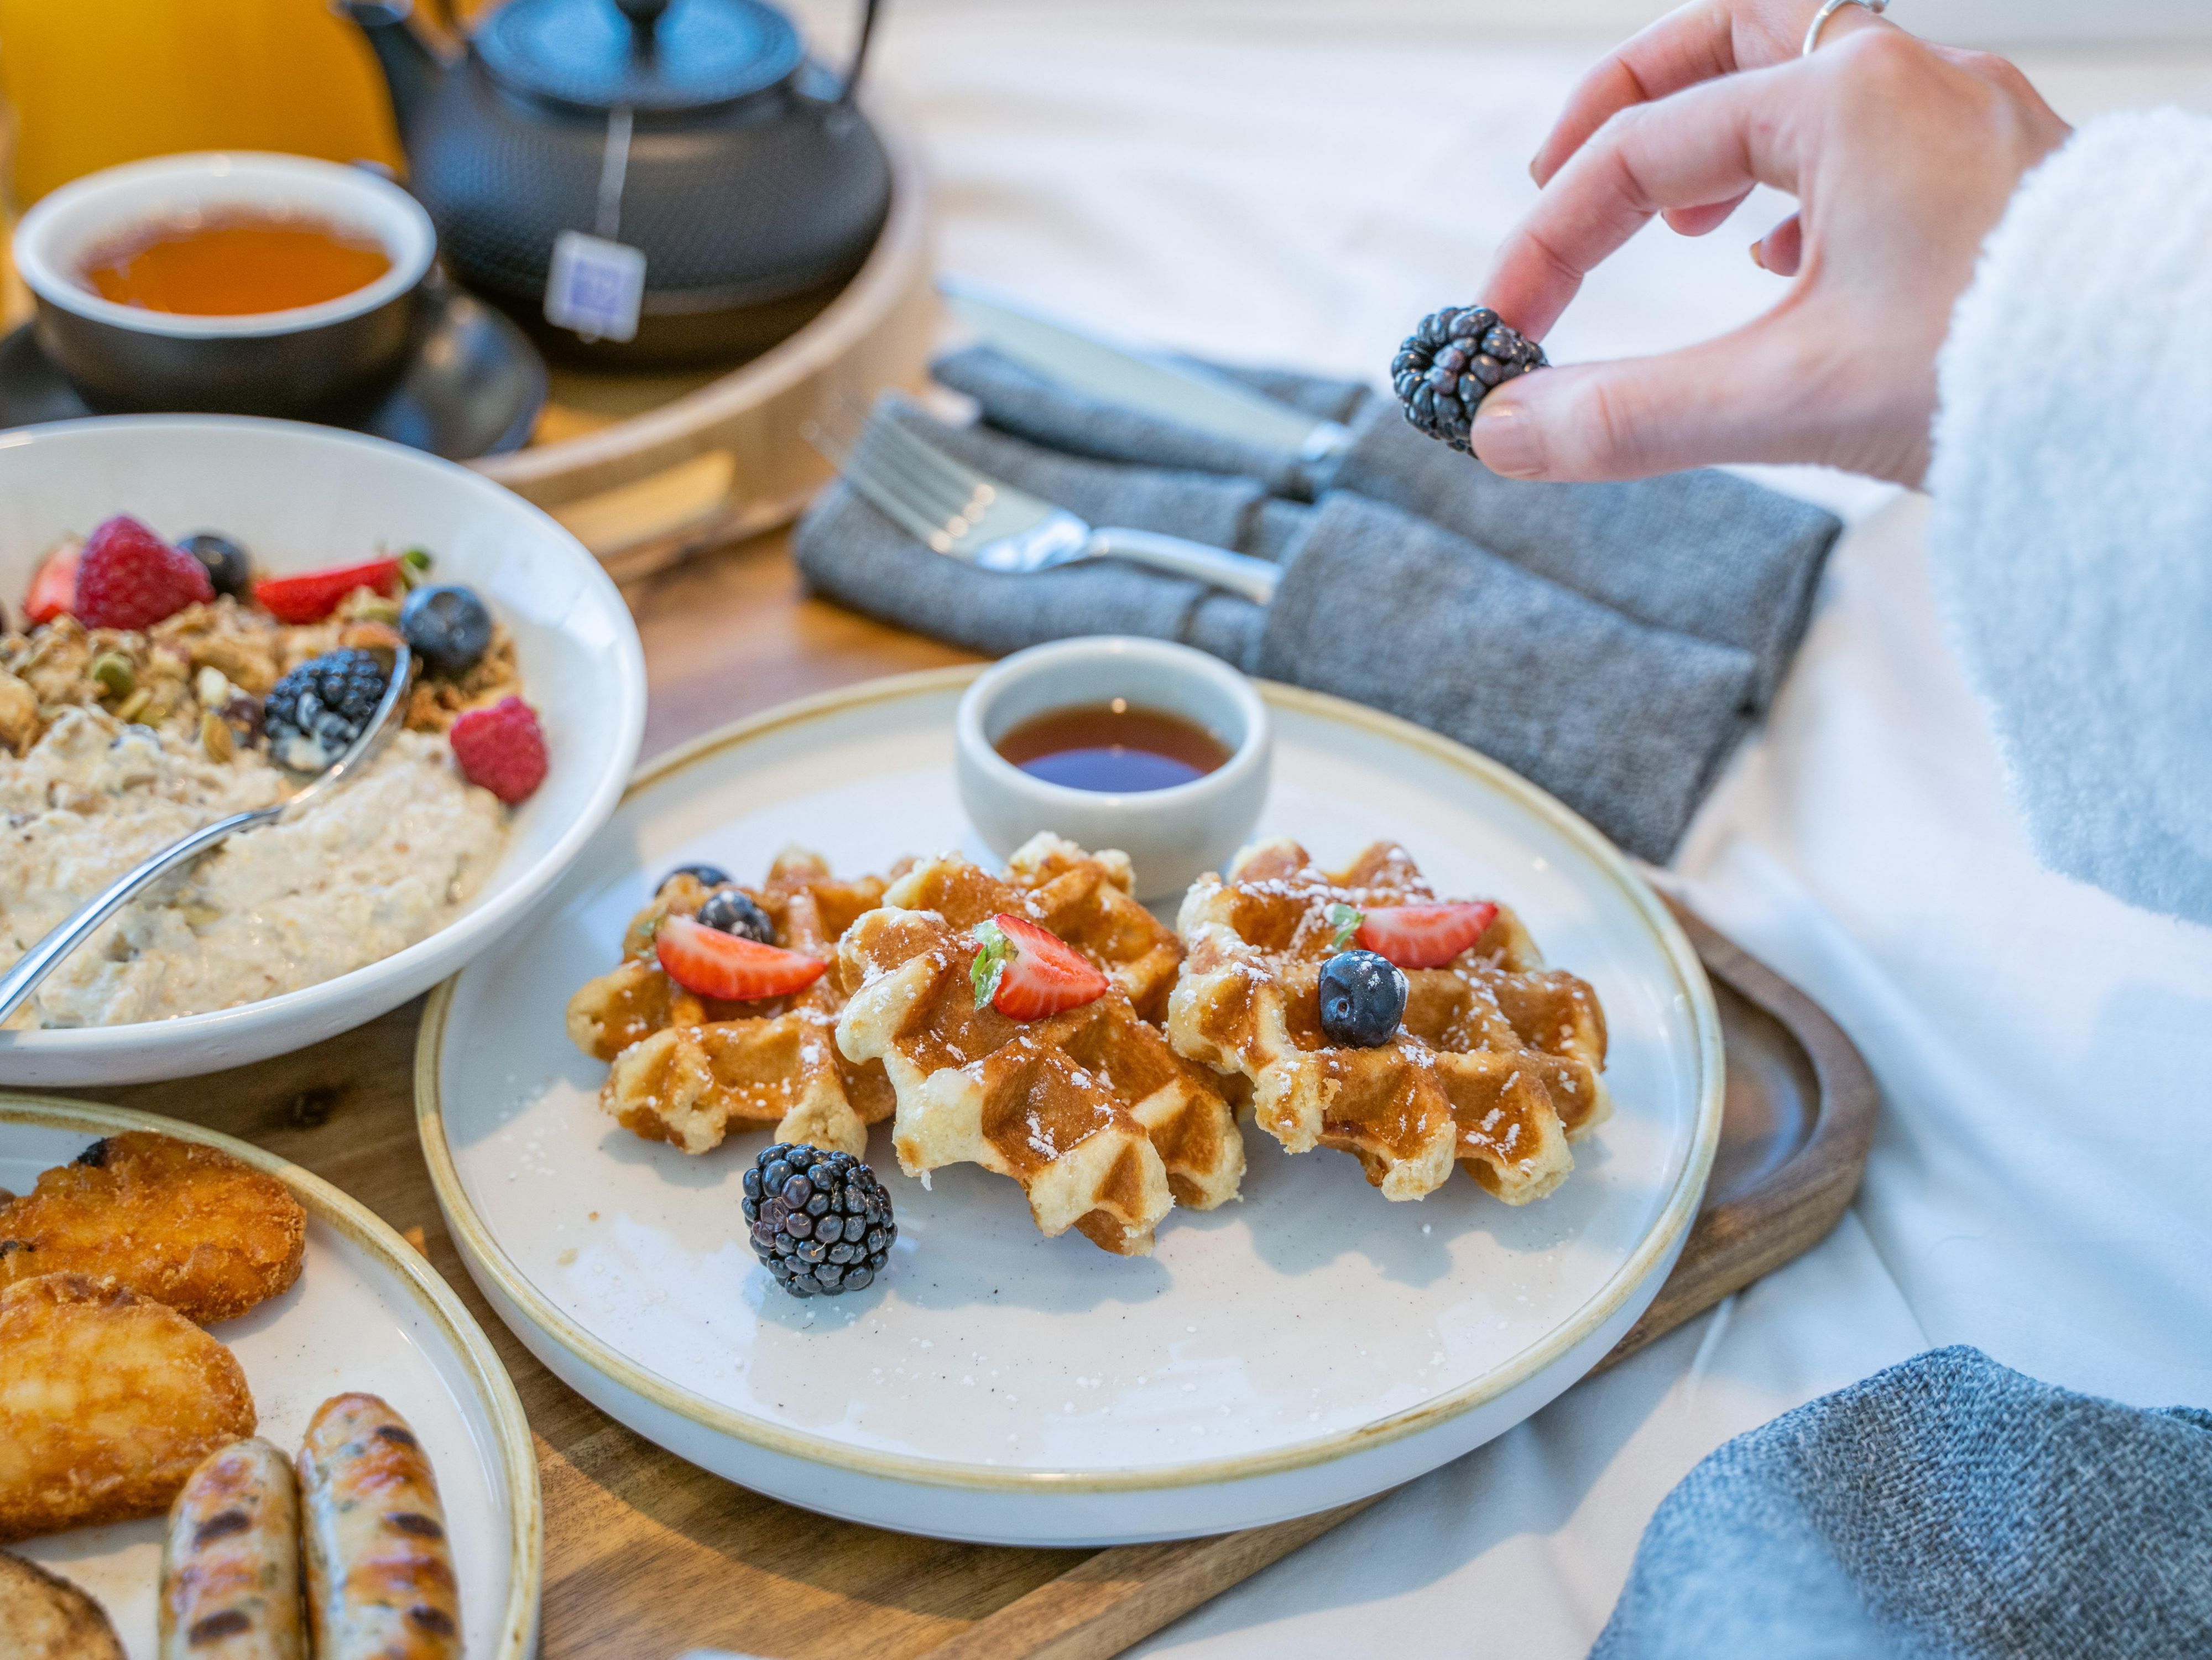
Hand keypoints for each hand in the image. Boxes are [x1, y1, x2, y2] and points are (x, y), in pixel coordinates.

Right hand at [1469, 5, 2070, 485]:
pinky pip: (1871, 138)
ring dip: (1717, 140)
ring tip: (1676, 222)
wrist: (2165, 395)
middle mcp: (1906, 80)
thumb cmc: (2006, 367)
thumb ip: (1628, 414)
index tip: (1505, 322)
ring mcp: (1961, 119)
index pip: (1643, 149)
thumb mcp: (1789, 398)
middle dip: (1626, 106)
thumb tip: (1505, 428)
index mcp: (1845, 98)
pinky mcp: (1994, 175)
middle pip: (1724, 41)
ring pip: (1802, 80)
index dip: (1549, 237)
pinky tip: (1784, 259)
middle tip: (1557, 177)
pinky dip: (1799, 183)